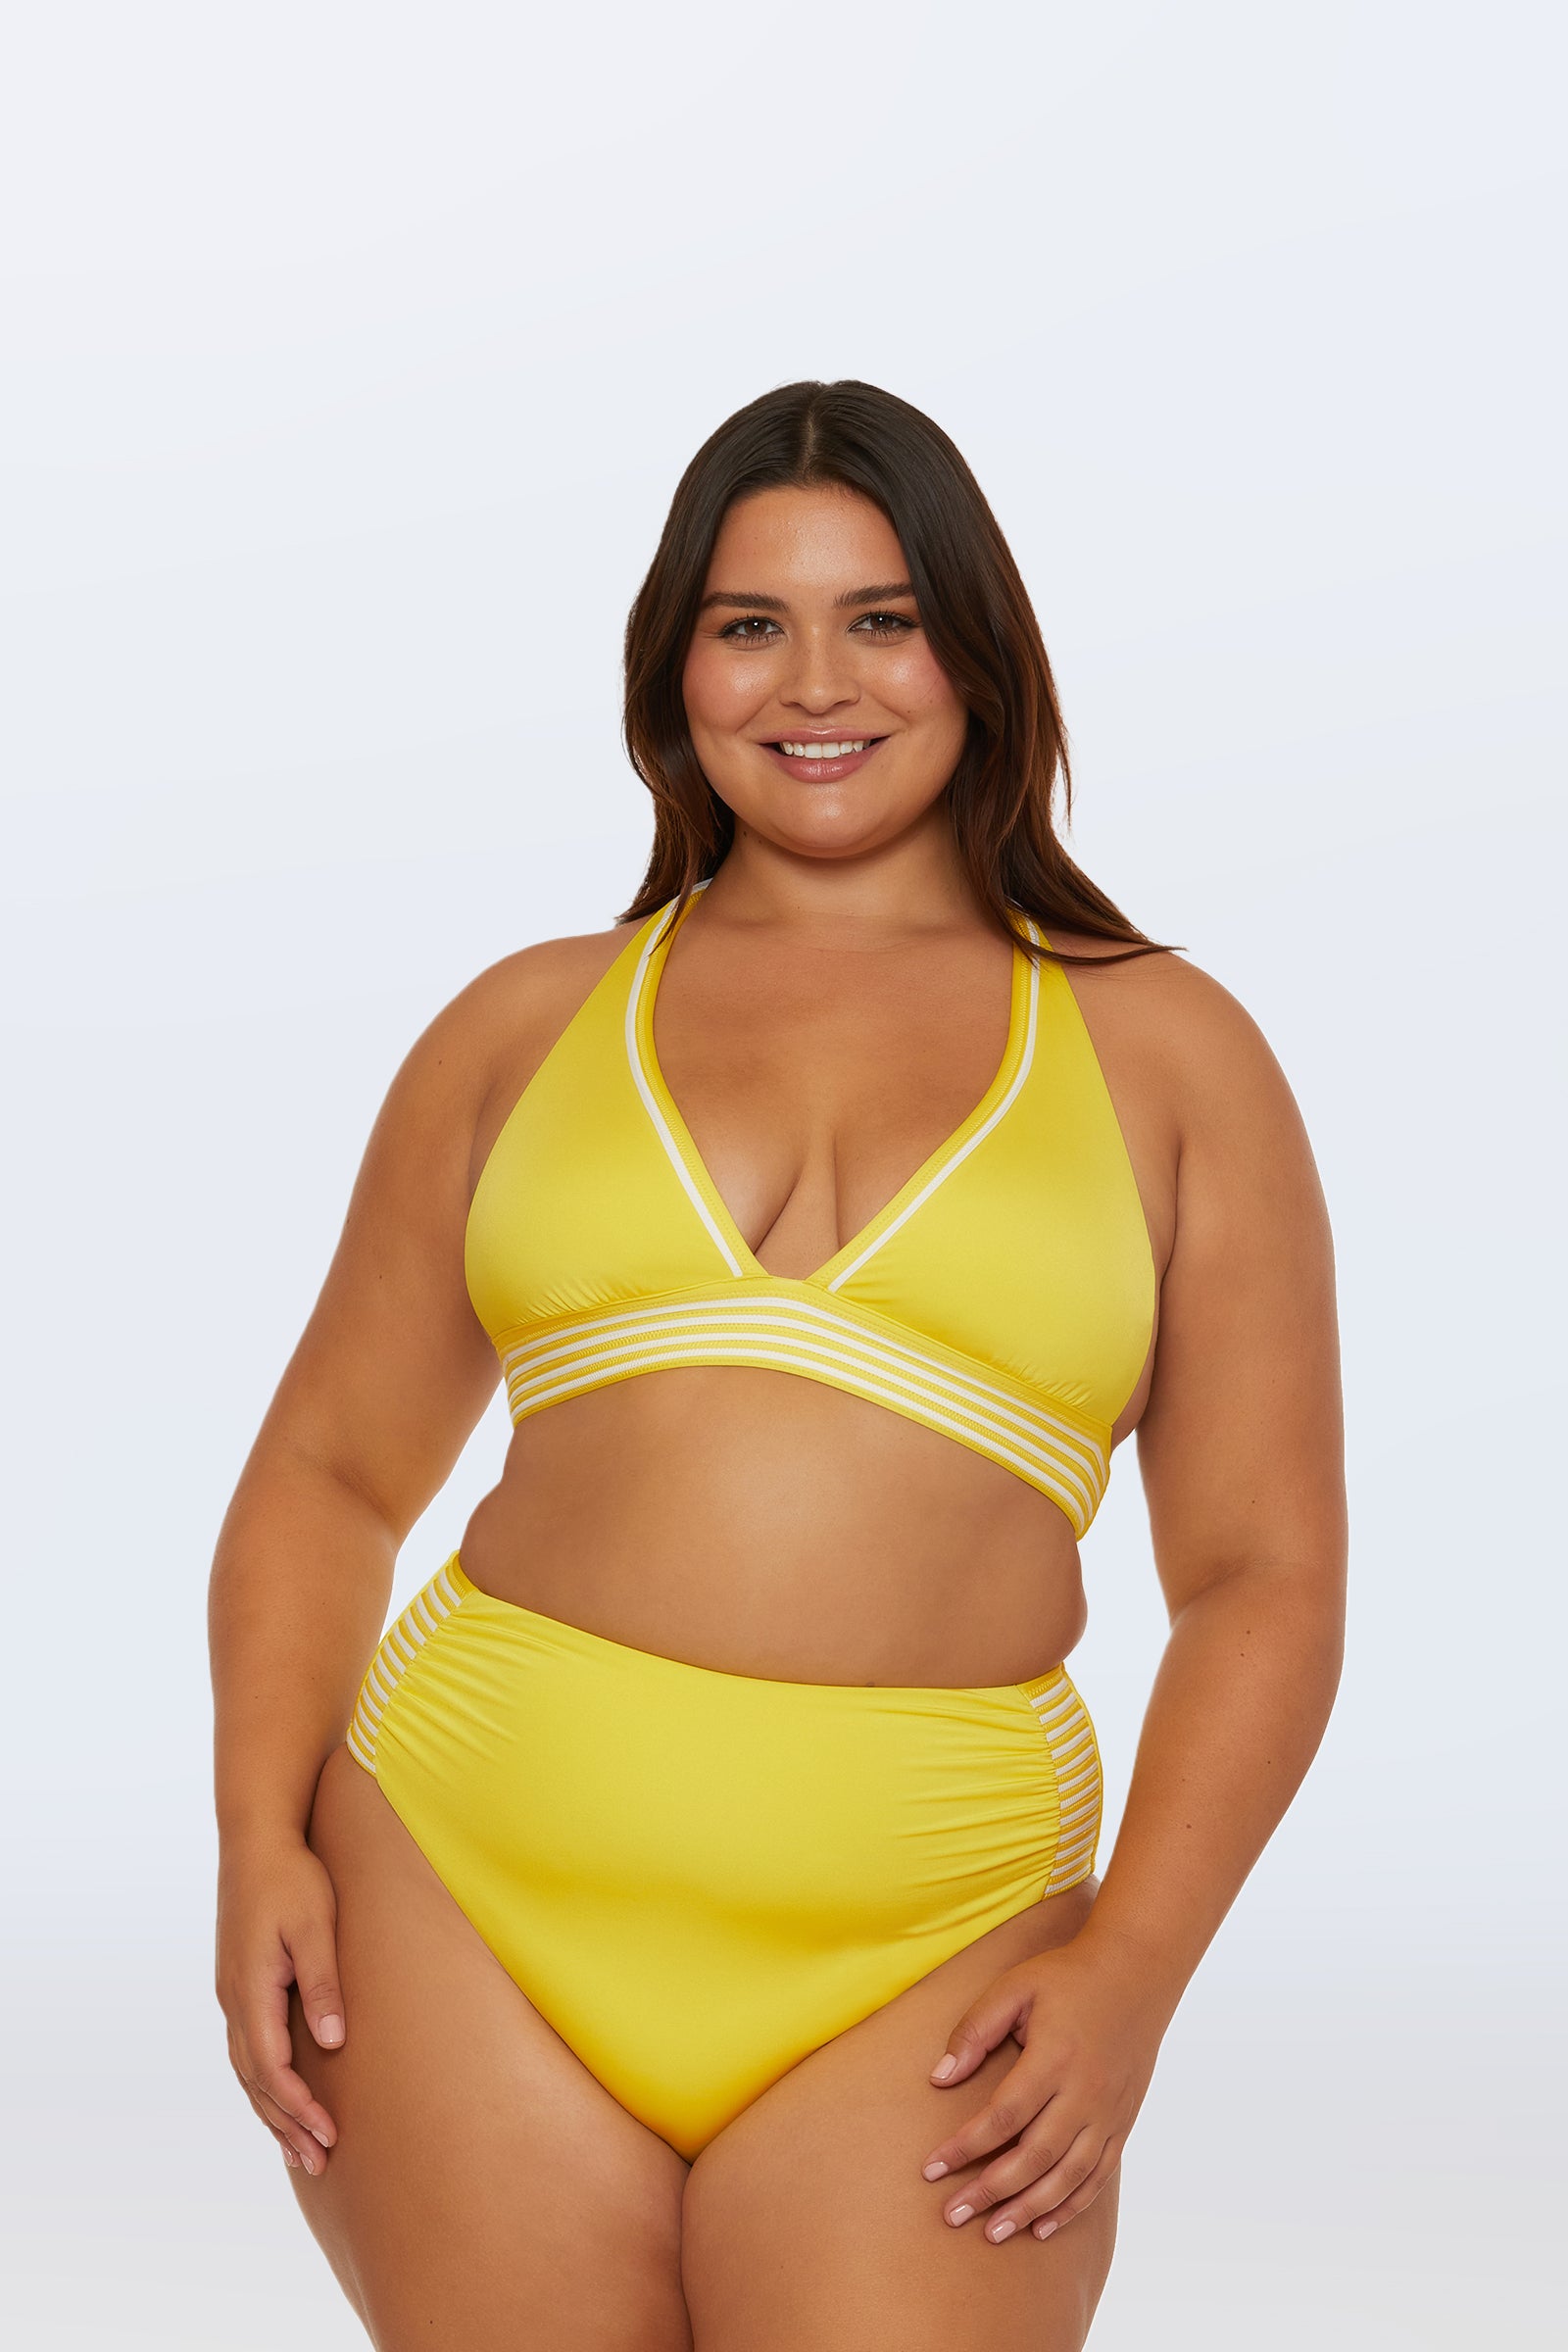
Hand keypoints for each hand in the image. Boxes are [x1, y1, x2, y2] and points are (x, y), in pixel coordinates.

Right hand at [215, 1833, 345, 2175]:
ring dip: (273, 2112)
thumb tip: (331, 2042)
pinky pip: (248, 2050)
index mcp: (251, 1990)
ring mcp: (232, 1994)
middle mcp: (234, 2000)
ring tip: (302, 2149)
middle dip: (286, 2125)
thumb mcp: (315, 1926)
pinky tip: (281, 2097)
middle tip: (320, 2162)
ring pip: (247, 2071)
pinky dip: (263, 2084)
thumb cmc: (293, 1877)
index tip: (330, 2135)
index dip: (299, 2108)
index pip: (272, 2069)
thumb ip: (322, 1982)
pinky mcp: (239, 1985)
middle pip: (255, 2082)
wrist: (256, 1838)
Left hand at [919, 1937, 1166, 2241]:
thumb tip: (939, 2077)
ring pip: (1066, 2176)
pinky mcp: (1122, 2123)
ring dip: (1027, 2208)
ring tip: (992, 2232)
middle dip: (990, 2191)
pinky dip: (1070, 2206)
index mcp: (1054, 2058)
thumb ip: (976, 2030)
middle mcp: (1084, 2093)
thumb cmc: (1067, 1977)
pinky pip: (1097, 2177)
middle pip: (1033, 2157)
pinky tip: (1042, 2224)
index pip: (1003, 2117)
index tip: (932, 2168)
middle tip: (952, 2215)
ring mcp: (1108, 2113)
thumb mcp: (1015, 1988)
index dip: (965, 2147)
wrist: (1137, 1972)